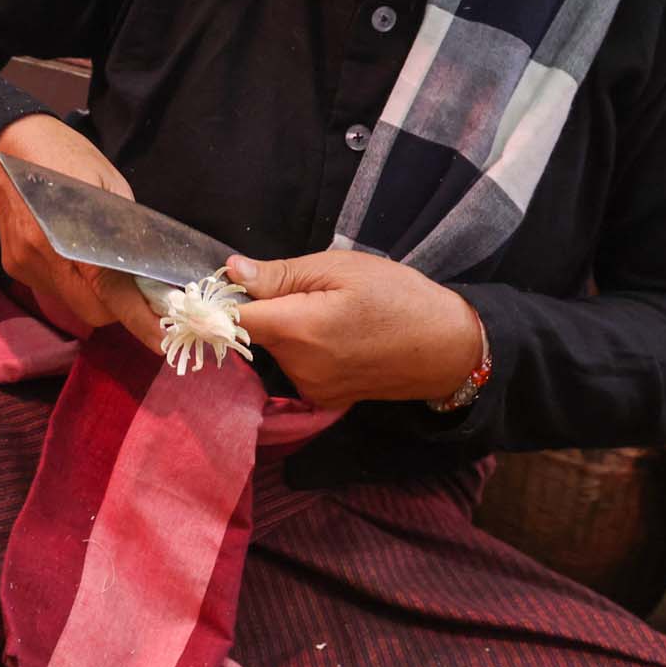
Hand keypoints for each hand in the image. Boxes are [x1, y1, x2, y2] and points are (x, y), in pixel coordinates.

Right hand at [0, 115, 165, 350]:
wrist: (4, 146)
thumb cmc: (64, 155)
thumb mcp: (109, 182)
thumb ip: (128, 228)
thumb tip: (155, 267)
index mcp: (65, 234)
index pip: (108, 291)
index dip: (138, 319)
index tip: (163, 340)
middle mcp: (40, 258)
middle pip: (93, 311)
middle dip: (121, 308)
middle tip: (144, 290)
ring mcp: (23, 266)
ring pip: (74, 304)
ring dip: (98, 296)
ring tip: (109, 268)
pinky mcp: (15, 267)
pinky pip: (56, 290)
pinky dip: (76, 283)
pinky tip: (79, 258)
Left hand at [227, 250, 483, 409]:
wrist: (447, 347)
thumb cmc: (398, 297)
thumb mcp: (340, 268)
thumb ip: (280, 274)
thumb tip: (232, 271)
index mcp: (298, 329)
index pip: (232, 321)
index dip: (218, 302)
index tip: (217, 287)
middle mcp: (298, 367)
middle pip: (254, 333)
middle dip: (264, 308)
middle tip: (304, 288)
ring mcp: (311, 387)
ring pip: (275, 349)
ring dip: (287, 329)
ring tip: (331, 311)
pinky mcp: (323, 398)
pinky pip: (296, 366)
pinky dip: (304, 348)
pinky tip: (337, 335)